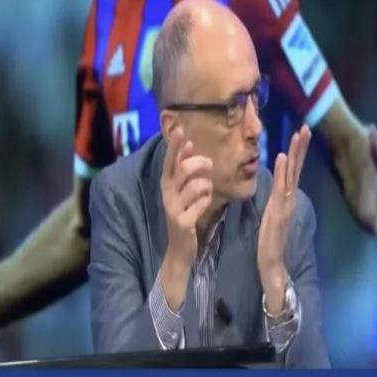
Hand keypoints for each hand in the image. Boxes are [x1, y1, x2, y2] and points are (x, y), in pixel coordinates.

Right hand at [160, 128, 212, 309]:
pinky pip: (202, 202)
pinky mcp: (182, 221)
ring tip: (205, 193)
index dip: (175, 145)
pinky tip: (201, 209)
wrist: (180, 247)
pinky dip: (206, 202)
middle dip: (200, 163)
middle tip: (209, 165)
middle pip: (184, 169)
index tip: (181, 129)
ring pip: (197, 185)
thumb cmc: (184, 214)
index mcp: (166, 183)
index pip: (170, 160)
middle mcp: (167, 193)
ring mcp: (173, 208)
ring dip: (207, 186)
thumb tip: (188, 143)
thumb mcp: (182, 190)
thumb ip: (183, 168)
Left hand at [257, 125, 310, 313]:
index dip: (297, 153)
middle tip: (305, 127)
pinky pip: (281, 188)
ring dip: (295, 154)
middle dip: (301, 148)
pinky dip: (282, 172)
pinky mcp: (278, 211)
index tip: (300, 135)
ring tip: (299, 134)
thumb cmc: (270, 241)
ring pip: (292, 174)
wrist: (272, 262)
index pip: (293, 172)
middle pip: (296, 168)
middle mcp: (290, 199)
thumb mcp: (272, 216)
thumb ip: (277, 202)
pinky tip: (282, 157)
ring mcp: (286, 204)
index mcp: (287, 199)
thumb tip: (279, 189)